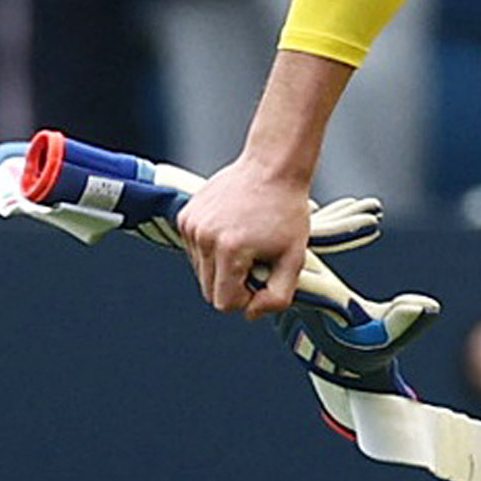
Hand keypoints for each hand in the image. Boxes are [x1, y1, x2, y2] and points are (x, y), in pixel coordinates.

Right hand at [178, 155, 313, 318]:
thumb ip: (278, 296)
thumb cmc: (287, 209)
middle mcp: (203, 238)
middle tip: (258, 260)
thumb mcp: (296, 257)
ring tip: (247, 242)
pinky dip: (212, 249)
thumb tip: (251, 314)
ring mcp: (191, 226)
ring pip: (200, 271)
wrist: (273, 166)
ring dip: (222, 267)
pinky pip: (195, 250)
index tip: (263, 277)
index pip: (224, 303)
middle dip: (233, 284)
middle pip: (209, 290)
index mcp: (229, 250)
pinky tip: (233, 230)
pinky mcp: (185, 216)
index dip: (247, 298)